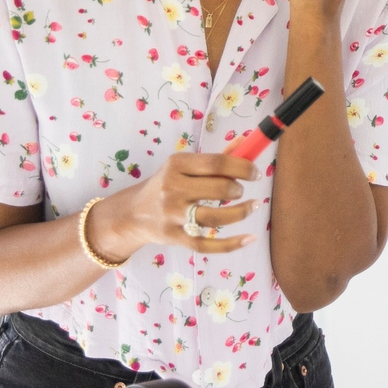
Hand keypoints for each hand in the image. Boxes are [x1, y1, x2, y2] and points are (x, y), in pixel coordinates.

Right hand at [86, 152, 260, 260]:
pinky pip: (207, 244)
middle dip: (239, 190)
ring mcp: (173, 216)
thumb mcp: (182, 166)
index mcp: (176, 165)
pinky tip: (249, 238)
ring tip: (251, 207)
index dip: (242, 167)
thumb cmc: (165, 186)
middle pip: (219, 189)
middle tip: (242, 191)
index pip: (216, 163)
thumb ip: (213, 159)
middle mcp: (173, 189)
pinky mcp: (175, 238)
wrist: (132, 214)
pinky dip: (231, 243)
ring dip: (241, 212)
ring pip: (216, 218)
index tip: (255, 173)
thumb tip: (246, 142)